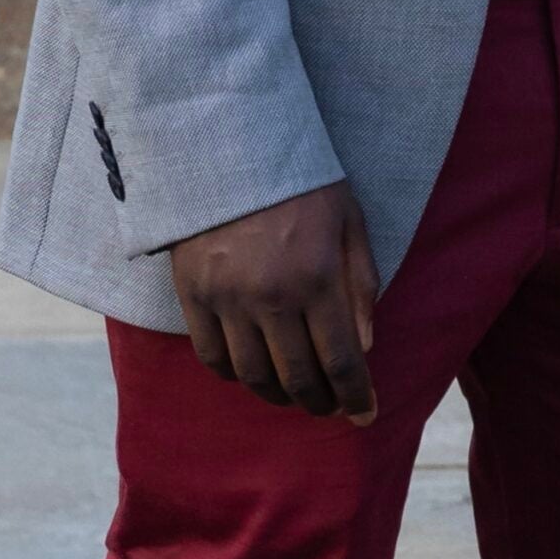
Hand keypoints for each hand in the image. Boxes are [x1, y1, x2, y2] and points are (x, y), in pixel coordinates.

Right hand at [169, 179, 380, 423]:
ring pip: (253, 376)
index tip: (366, 416)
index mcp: (317, 276)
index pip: (341, 360)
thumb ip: (361, 284)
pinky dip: (234, 375)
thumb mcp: (350, 219)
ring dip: (278, 394)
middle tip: (331, 407)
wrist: (231, 142)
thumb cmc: (301, 180)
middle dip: (320, 403)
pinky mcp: (192, 294)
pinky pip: (212, 356)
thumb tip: (365, 345)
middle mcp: (271, 296)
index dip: (356, 396)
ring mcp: (227, 299)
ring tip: (295, 392)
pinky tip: (251, 372)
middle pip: (297, 378)